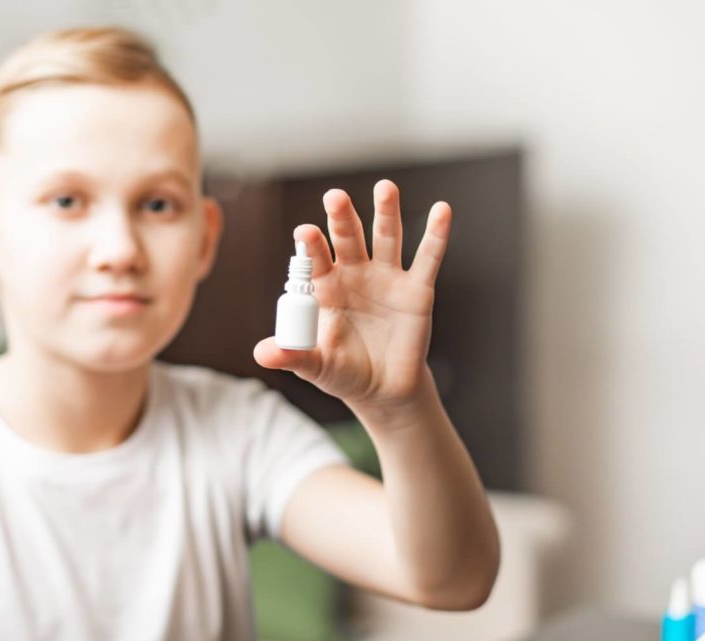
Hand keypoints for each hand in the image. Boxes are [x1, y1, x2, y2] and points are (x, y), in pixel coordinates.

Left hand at [253, 179, 450, 409]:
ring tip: (385, 188)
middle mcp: (355, 275)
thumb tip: (261, 354)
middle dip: (342, 218)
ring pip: (386, 238)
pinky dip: (436, 235)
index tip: (304, 232)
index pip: (316, 261)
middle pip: (348, 239)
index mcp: (326, 289)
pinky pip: (427, 259)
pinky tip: (442, 210)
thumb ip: (292, 356)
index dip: (311, 247)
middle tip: (335, 197)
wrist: (382, 389)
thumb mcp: (316, 366)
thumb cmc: (343, 373)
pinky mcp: (417, 290)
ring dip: (386, 212)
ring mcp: (387, 278)